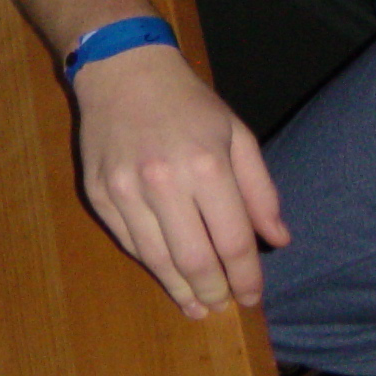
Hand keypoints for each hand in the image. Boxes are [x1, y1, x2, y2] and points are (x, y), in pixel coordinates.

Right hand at [72, 45, 289, 319]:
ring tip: (198, 306)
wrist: (121, 69)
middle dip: (214, 292)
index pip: (232, 241)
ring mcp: (125, 190)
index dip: (246, 277)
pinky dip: (152, 265)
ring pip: (157, 260)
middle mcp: (164, 182)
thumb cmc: (188, 102)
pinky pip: (129, 243)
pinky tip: (168, 275)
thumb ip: (260, 190)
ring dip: (181, 291)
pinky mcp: (97, 194)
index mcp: (207, 164)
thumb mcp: (236, 134)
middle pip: (194, 260)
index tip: (253, 297)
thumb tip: (278, 240)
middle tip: (224, 305)